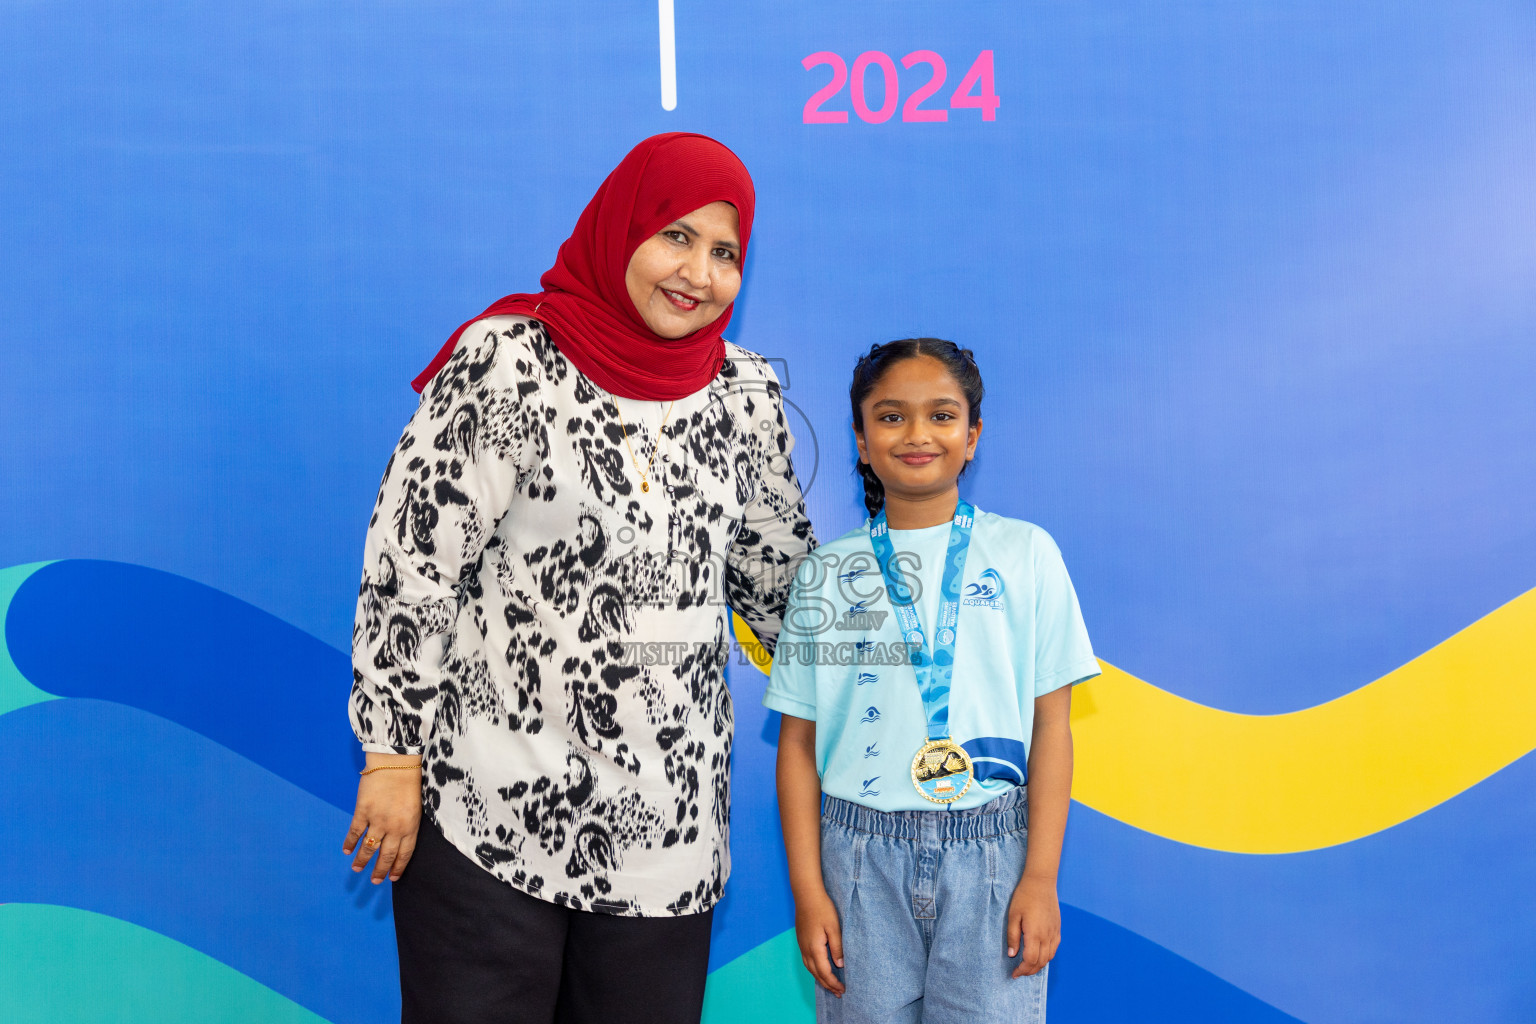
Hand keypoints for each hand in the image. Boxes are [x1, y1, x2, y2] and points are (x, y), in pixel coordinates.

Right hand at [342, 754, 422, 883]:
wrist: (396, 763)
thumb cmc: (409, 783)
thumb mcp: (416, 808)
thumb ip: (408, 826)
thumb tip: (398, 842)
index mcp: (410, 827)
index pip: (404, 854)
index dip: (397, 867)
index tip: (392, 878)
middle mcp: (394, 828)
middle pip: (386, 856)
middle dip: (380, 871)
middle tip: (375, 881)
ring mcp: (378, 820)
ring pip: (369, 848)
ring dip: (362, 861)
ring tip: (357, 870)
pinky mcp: (363, 811)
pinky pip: (355, 832)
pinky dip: (350, 843)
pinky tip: (347, 851)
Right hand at [794, 887, 845, 995]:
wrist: (806, 894)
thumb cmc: (822, 908)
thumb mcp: (834, 927)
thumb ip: (837, 947)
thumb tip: (840, 964)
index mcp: (815, 948)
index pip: (824, 972)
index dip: (833, 983)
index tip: (842, 990)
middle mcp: (806, 949)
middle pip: (816, 973)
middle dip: (827, 985)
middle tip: (838, 993)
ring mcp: (802, 945)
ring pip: (810, 968)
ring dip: (820, 979)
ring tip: (830, 985)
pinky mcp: (801, 940)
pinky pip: (807, 961)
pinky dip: (814, 970)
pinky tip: (819, 969)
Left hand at [1006, 875, 1060, 976]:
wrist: (1041, 883)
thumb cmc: (1024, 897)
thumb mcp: (1013, 916)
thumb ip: (1012, 936)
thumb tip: (1012, 955)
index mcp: (1035, 934)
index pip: (1030, 960)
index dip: (1022, 970)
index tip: (1014, 973)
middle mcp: (1047, 936)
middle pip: (1040, 962)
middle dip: (1029, 971)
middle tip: (1019, 972)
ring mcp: (1054, 932)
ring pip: (1049, 957)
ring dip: (1039, 966)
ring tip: (1028, 967)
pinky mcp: (1057, 928)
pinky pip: (1054, 948)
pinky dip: (1047, 957)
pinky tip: (1040, 956)